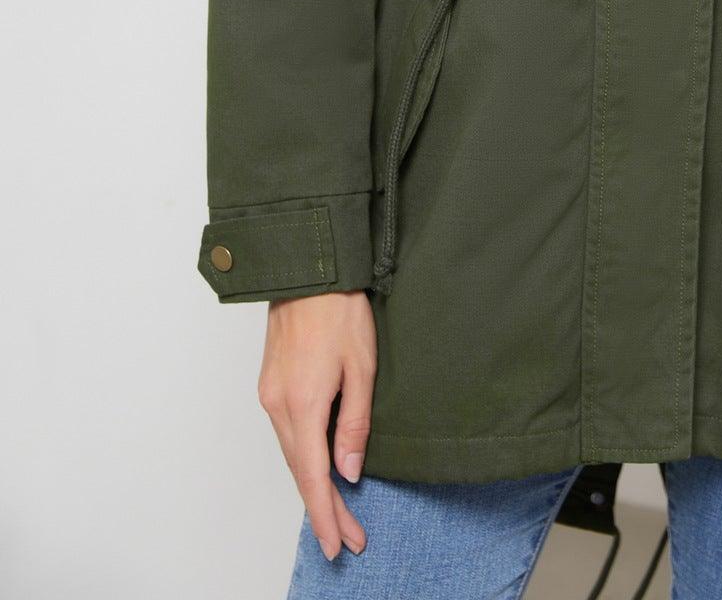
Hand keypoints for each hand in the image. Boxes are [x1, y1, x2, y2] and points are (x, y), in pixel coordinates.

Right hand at [258, 290, 376, 560]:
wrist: (309, 266)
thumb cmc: (340, 309)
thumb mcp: (362, 367)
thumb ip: (354, 423)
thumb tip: (349, 471)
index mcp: (302, 404)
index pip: (312, 477)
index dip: (325, 514)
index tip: (336, 545)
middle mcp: (277, 405)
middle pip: (300, 471)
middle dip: (324, 507)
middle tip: (348, 536)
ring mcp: (269, 394)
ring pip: (292, 453)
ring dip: (314, 483)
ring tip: (340, 511)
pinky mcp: (269, 383)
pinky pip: (287, 432)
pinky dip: (303, 457)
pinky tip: (321, 467)